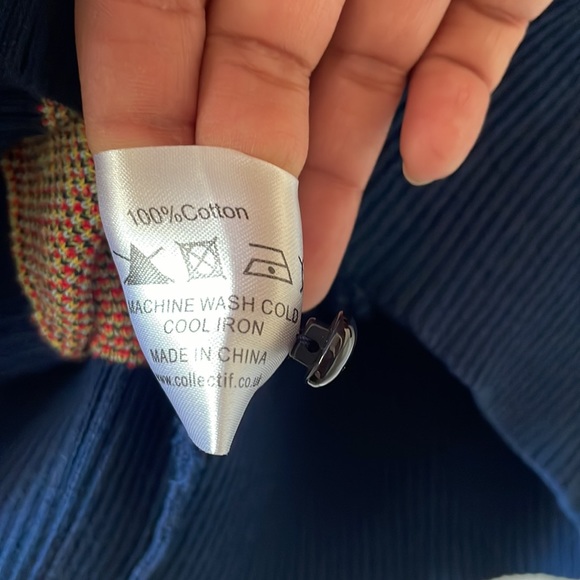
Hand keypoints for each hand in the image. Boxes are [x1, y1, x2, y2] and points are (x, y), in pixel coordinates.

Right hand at [76, 0, 551, 309]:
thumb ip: (182, 10)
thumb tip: (224, 130)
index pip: (150, 39)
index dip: (141, 139)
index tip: (142, 244)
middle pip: (261, 82)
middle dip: (246, 193)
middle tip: (236, 297)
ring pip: (363, 82)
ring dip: (339, 182)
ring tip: (315, 279)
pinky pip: (474, 43)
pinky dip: (457, 101)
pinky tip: (431, 162)